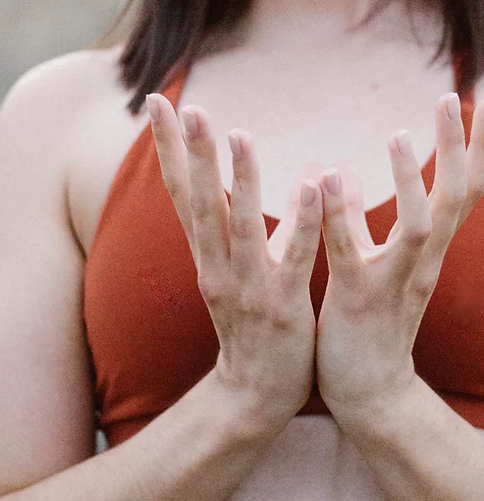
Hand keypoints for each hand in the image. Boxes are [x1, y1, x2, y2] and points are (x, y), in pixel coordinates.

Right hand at [147, 94, 322, 428]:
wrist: (254, 398)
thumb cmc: (251, 322)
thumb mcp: (236, 269)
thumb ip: (245, 223)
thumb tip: (261, 172)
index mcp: (208, 254)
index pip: (181, 191)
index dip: (168, 147)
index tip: (157, 102)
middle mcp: (218, 266)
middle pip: (200, 202)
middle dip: (191, 153)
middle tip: (185, 106)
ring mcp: (249, 288)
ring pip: (241, 226)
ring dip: (241, 180)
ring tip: (238, 134)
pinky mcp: (283, 307)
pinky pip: (293, 260)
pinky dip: (299, 224)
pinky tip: (309, 188)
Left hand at [315, 92, 483, 418]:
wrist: (369, 397)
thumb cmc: (371, 323)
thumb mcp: (373, 262)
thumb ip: (361, 219)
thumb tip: (342, 171)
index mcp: (429, 249)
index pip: (465, 189)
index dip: (480, 146)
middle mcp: (422, 261)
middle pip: (455, 198)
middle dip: (458, 146)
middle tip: (453, 96)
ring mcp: (394, 282)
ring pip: (418, 227)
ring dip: (408, 180)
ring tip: (398, 133)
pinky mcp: (357, 301)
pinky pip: (351, 254)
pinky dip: (341, 217)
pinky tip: (327, 179)